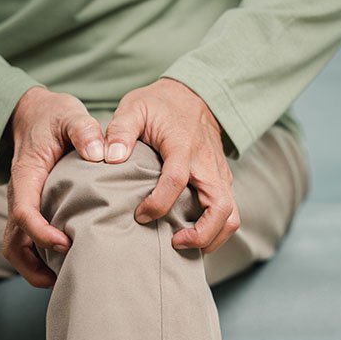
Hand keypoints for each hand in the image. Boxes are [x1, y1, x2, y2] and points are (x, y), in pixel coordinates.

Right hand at [2, 86, 104, 286]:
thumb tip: (99, 153)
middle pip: (13, 242)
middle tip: (66, 275)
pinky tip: (68, 264)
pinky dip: (41, 259)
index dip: (41, 233)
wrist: (33, 113)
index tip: (66, 244)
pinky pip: (27, 242)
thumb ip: (83, 130)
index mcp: (25, 176)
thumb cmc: (53, 116)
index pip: (23, 212)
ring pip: (17, 248)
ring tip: (66, 279)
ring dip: (34, 269)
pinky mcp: (32, 210)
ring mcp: (23, 205)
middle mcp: (19, 195)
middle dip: (33, 266)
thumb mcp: (69, 113)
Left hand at [104, 78, 239, 252]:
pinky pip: (228, 212)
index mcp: (183, 145)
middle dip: (201, 235)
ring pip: (231, 216)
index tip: (140, 216)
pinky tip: (189, 236)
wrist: (193, 94)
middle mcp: (208, 164)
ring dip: (212, 237)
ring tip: (184, 245)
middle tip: (174, 243)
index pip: (176, 180)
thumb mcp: (133, 107)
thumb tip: (109, 158)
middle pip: (221, 208)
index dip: (158, 203)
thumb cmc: (159, 105)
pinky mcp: (222, 181)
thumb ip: (119, 131)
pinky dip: (214, 230)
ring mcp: (219, 174)